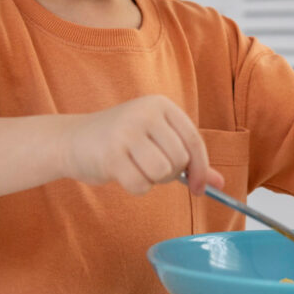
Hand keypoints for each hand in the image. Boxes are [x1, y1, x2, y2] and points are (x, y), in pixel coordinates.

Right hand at [62, 94, 224, 195]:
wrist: (72, 140)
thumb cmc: (121, 141)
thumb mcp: (157, 140)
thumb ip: (189, 160)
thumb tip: (221, 184)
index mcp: (160, 105)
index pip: (194, 140)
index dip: (201, 168)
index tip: (199, 188)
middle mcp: (145, 113)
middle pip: (180, 159)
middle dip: (171, 174)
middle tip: (152, 169)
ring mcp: (127, 131)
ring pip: (162, 172)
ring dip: (153, 180)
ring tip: (137, 169)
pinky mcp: (111, 154)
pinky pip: (140, 185)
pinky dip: (136, 188)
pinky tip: (123, 175)